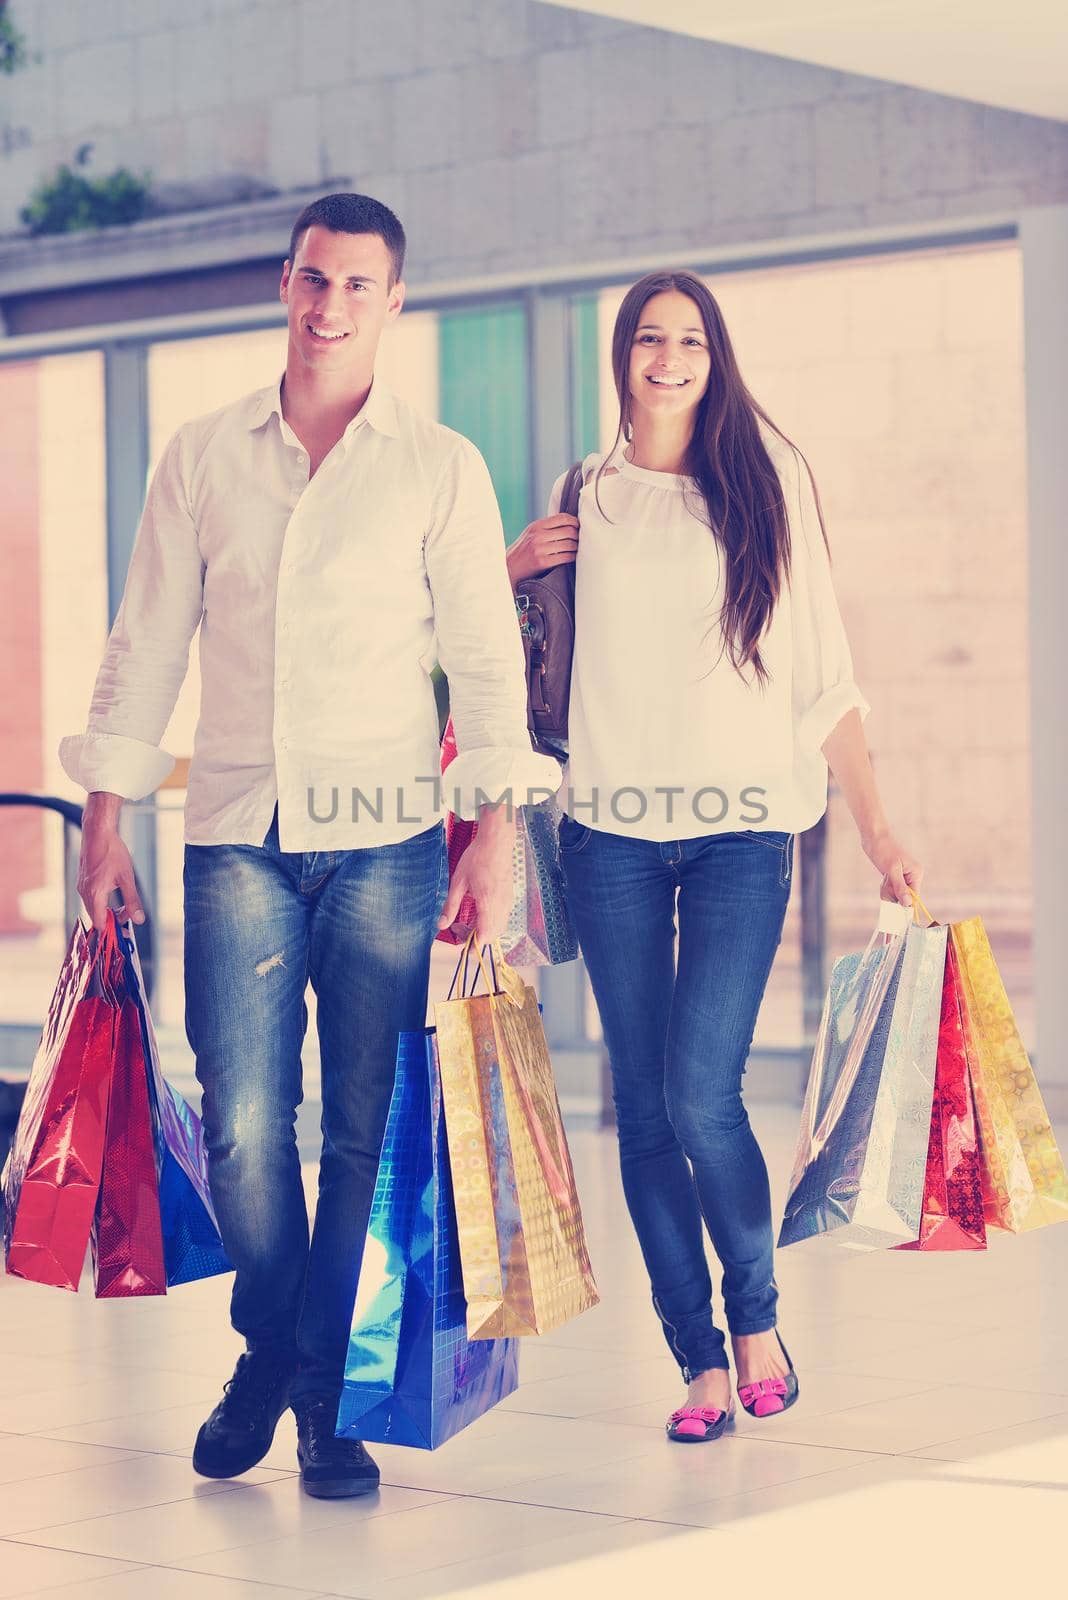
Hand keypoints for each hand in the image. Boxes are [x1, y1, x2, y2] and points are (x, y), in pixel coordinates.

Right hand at [78, 795, 143, 931]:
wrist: (98, 833)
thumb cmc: (112, 852)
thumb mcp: (127, 878)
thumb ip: (132, 901)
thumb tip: (138, 919)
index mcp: (95, 894)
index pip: (99, 922)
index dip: (111, 930)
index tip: (123, 932)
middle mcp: (84, 892)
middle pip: (96, 916)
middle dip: (111, 920)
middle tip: (128, 919)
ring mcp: (81, 885)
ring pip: (93, 907)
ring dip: (107, 910)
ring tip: (124, 906)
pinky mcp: (82, 880)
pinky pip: (90, 897)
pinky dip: (101, 901)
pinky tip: (114, 894)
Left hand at [437, 817, 514, 945]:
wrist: (497, 842)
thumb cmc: (477, 858)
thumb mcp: (458, 882)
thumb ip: (451, 905)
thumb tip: (442, 924)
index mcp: (488, 903)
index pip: (485, 936)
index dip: (474, 947)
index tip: (463, 949)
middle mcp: (501, 905)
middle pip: (492, 935)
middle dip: (476, 938)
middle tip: (458, 929)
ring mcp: (507, 901)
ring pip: (498, 928)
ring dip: (483, 930)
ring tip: (466, 920)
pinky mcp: (509, 897)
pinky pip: (502, 918)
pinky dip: (490, 922)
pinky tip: (478, 912)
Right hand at [506, 513, 578, 586]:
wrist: (509, 568)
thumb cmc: (523, 551)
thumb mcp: (531, 533)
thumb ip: (546, 527)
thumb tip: (569, 522)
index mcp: (537, 525)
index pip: (562, 518)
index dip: (574, 521)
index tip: (578, 527)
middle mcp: (538, 535)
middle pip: (569, 531)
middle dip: (578, 536)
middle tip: (580, 540)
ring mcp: (540, 549)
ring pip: (569, 545)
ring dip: (577, 548)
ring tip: (577, 549)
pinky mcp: (542, 562)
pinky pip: (565, 557)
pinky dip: (572, 557)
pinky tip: (572, 558)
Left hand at [861, 826, 923, 908]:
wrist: (873, 837)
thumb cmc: (884, 850)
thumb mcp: (892, 870)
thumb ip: (900, 887)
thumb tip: (908, 904)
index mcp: (916, 873)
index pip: (914, 896)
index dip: (904, 903)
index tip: (894, 906)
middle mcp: (912, 876)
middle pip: (904, 897)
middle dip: (892, 892)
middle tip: (887, 880)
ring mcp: (903, 877)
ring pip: (895, 894)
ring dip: (887, 889)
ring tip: (885, 876)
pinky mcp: (895, 877)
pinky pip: (891, 889)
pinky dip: (885, 886)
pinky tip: (884, 877)